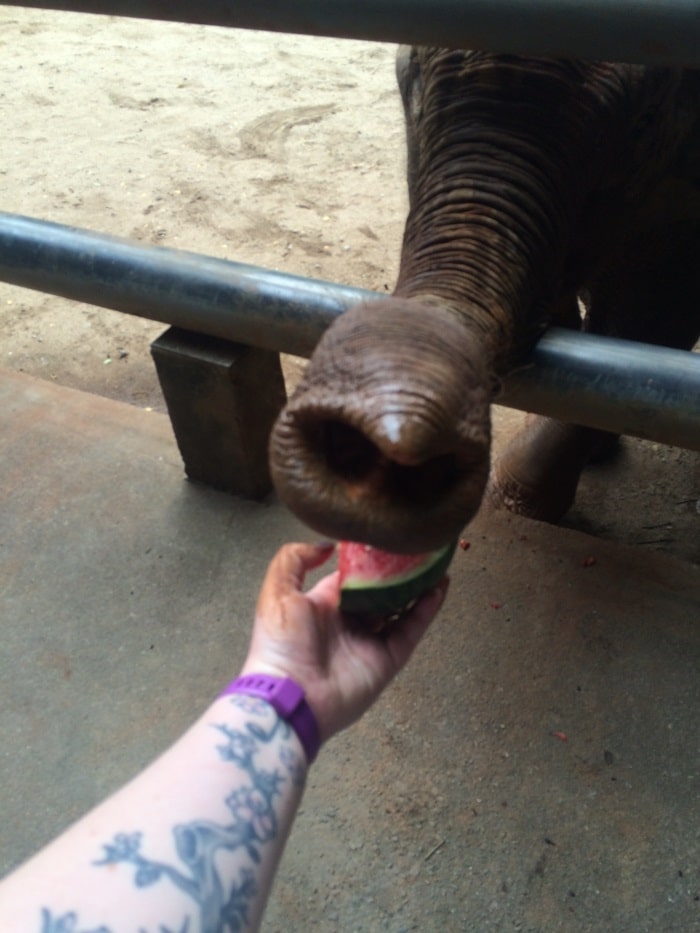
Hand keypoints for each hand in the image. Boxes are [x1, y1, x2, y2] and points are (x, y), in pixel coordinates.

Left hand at [240, 542, 448, 742]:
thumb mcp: (277, 591)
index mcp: (324, 605)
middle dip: (399, 573)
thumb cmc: (281, 643)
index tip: (387, 539)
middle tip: (419, 550)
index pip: (353, 577)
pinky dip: (427, 610)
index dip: (370, 560)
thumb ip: (295, 559)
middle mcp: (349, 621)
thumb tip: (327, 546)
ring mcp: (370, 641)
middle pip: (381, 592)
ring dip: (419, 587)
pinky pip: (411, 630)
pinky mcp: (388, 659)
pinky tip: (440, 587)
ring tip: (436, 564)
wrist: (290, 696)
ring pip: (401, 609)